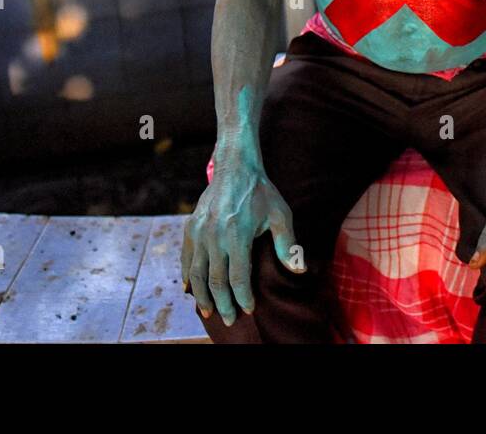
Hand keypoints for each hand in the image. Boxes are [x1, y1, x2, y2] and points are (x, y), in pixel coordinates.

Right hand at [181, 155, 302, 325]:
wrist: (235, 167)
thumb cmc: (261, 192)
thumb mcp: (280, 214)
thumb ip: (287, 243)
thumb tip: (299, 269)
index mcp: (237, 234)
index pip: (238, 276)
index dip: (242, 296)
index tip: (248, 309)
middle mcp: (214, 235)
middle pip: (216, 280)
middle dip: (222, 303)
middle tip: (228, 319)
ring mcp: (200, 232)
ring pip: (197, 273)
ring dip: (202, 296)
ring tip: (208, 311)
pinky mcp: (191, 228)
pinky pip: (186, 258)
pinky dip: (187, 276)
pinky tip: (190, 289)